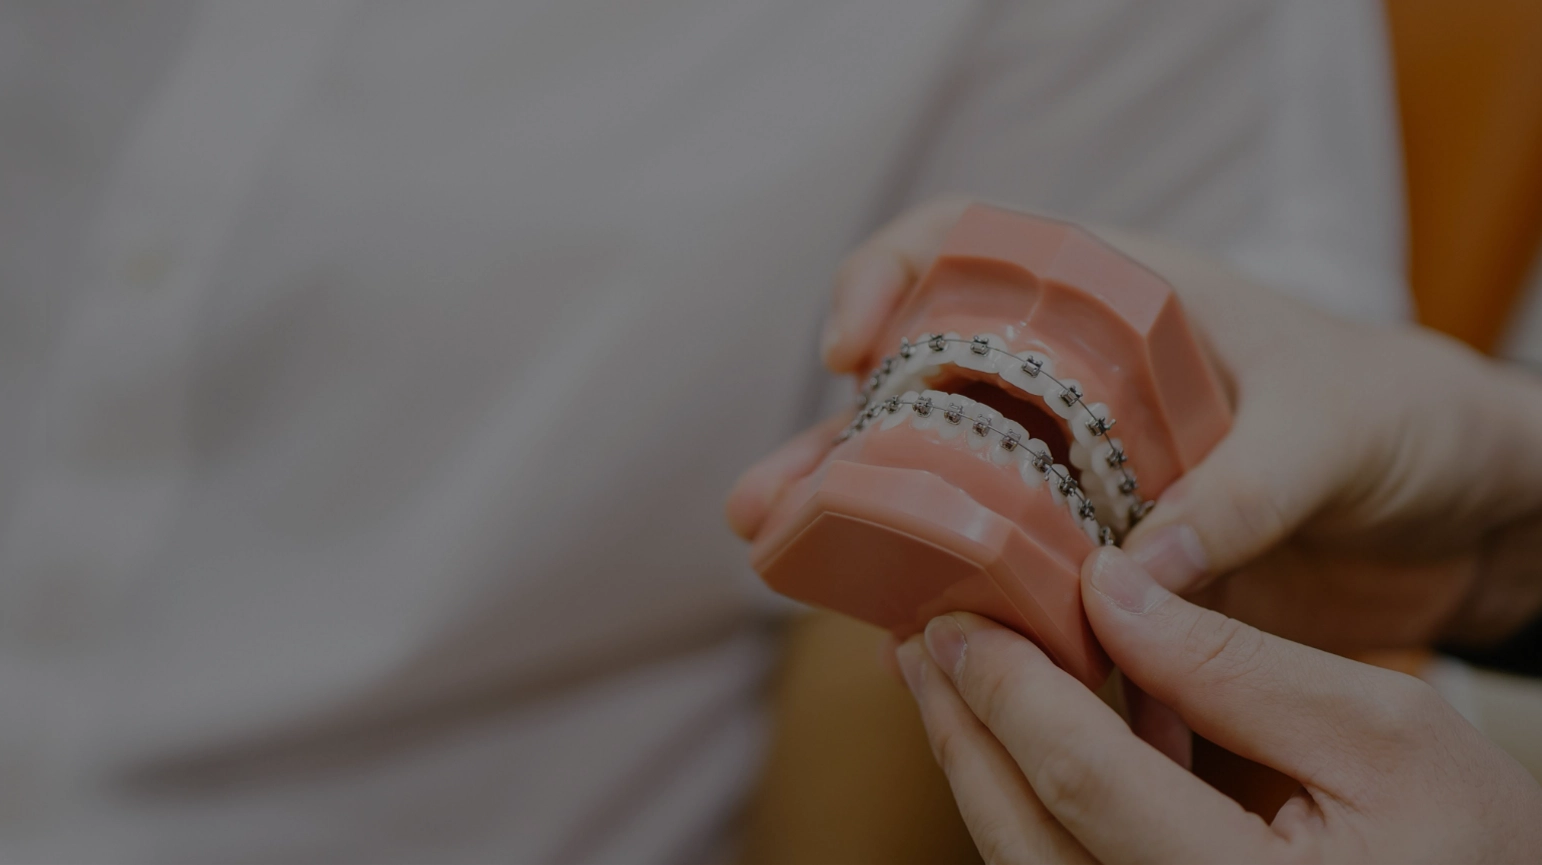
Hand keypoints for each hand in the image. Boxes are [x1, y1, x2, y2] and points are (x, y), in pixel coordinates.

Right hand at [733, 198, 1541, 651]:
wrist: (1460, 510)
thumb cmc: (1403, 420)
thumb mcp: (1334, 430)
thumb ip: (1242, 491)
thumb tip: (1136, 570)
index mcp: (1120, 296)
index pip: (975, 246)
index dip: (894, 276)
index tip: (851, 345)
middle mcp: (1078, 378)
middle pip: (927, 386)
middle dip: (838, 439)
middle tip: (770, 497)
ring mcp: (1080, 471)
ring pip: (945, 487)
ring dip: (863, 524)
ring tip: (782, 556)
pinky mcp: (1098, 555)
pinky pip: (1005, 571)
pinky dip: (952, 598)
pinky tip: (897, 630)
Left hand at [895, 547, 1541, 863]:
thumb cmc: (1477, 840)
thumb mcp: (1383, 731)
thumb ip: (1234, 665)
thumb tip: (1106, 588)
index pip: (1082, 784)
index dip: (1008, 691)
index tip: (953, 617)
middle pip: (1027, 835)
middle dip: (963, 730)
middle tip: (919, 640)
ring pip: (1032, 861)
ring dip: (983, 764)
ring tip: (945, 674)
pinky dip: (1036, 799)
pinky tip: (1029, 724)